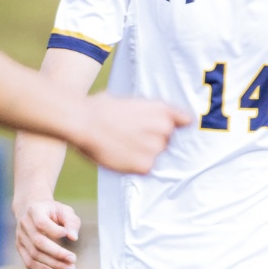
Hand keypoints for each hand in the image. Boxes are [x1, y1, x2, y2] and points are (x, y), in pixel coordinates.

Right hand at [16, 197, 80, 268]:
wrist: (30, 208)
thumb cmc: (52, 211)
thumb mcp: (64, 210)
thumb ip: (71, 222)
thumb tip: (73, 238)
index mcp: (34, 211)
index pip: (41, 223)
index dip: (54, 231)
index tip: (67, 235)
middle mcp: (24, 224)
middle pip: (38, 242)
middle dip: (57, 253)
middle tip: (73, 260)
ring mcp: (20, 237)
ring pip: (34, 255)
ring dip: (53, 265)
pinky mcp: (20, 248)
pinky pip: (29, 263)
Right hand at [75, 93, 191, 173]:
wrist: (83, 121)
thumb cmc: (100, 108)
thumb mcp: (130, 101)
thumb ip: (148, 111)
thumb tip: (154, 119)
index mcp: (162, 110)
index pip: (184, 120)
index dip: (179, 125)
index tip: (180, 129)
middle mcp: (165, 128)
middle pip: (166, 141)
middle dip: (153, 140)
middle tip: (130, 137)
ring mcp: (156, 148)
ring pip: (155, 155)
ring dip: (144, 154)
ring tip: (122, 145)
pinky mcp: (146, 166)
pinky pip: (145, 168)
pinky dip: (135, 165)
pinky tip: (120, 155)